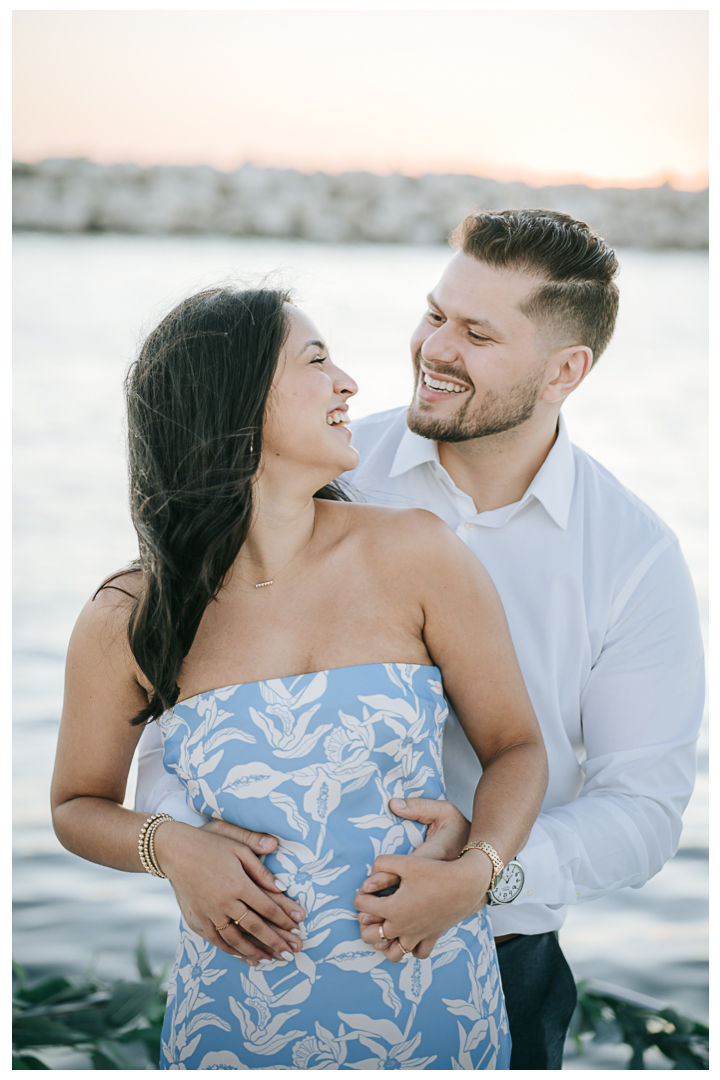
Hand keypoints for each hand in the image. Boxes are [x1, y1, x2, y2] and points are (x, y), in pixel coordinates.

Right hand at [154, 819, 304, 965]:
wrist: (174, 850)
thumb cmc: (209, 843)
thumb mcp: (237, 845)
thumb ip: (260, 863)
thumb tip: (282, 881)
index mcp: (237, 883)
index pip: (267, 906)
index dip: (284, 918)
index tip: (299, 926)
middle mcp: (224, 902)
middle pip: (255, 927)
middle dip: (276, 941)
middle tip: (292, 952)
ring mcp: (210, 914)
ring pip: (237, 939)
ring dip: (256, 951)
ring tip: (272, 960)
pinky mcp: (198, 919)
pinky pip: (217, 941)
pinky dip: (233, 951)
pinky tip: (245, 957)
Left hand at [354, 850, 489, 963]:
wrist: (466, 883)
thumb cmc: (435, 870)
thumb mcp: (406, 861)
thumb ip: (381, 864)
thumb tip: (368, 879)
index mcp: (393, 908)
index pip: (362, 906)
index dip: (360, 895)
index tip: (367, 889)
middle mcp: (402, 927)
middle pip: (370, 936)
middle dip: (365, 924)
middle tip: (371, 910)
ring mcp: (417, 935)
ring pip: (393, 953)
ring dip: (385, 943)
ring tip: (387, 927)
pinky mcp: (432, 937)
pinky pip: (418, 954)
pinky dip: (411, 949)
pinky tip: (410, 934)